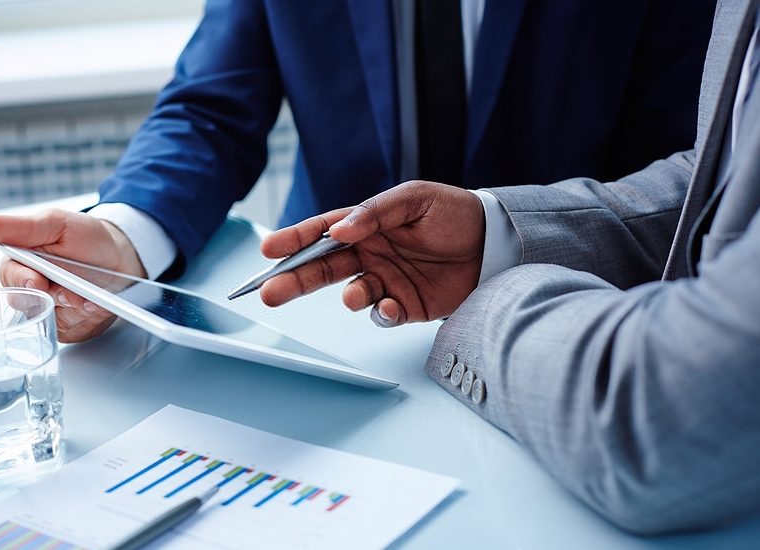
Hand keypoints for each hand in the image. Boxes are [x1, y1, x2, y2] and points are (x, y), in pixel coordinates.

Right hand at [0, 209, 146, 341]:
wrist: (120, 257)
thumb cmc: (87, 237)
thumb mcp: (57, 224)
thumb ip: (23, 227)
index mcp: (21, 263)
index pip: (10, 277)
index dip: (23, 281)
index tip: (37, 281)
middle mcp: (30, 290)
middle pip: (28, 305)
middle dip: (56, 298)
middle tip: (75, 294)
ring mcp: (48, 310)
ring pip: (52, 321)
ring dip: (76, 310)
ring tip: (94, 297)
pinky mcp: (66, 327)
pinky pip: (71, 332)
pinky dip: (88, 319)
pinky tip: (98, 306)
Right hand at [259, 181, 484, 326]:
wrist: (496, 242)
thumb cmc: (455, 212)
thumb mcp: (415, 198)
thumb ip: (376, 212)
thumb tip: (339, 229)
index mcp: (366, 225)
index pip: (321, 232)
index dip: (294, 240)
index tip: (269, 250)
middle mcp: (370, 254)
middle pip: (322, 268)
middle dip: (293, 280)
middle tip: (268, 292)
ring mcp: (386, 280)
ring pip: (350, 293)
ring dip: (347, 296)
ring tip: (353, 296)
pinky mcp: (406, 305)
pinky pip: (383, 314)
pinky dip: (382, 314)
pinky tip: (391, 306)